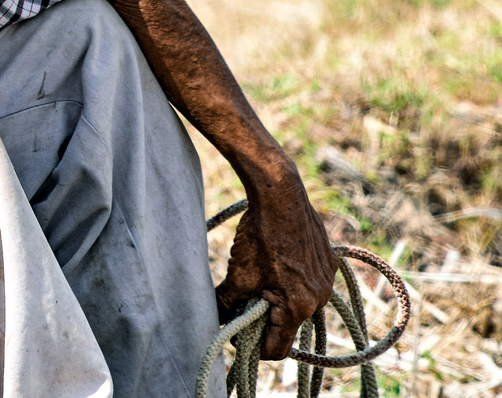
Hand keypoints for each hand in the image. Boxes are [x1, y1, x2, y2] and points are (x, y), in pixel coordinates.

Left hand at [216, 172, 337, 358]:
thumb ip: (228, 304)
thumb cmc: (260, 236)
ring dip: (279, 298)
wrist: (281, 196)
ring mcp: (327, 280)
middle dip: (266, 319)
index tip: (238, 337)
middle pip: (290, 325)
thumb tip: (216, 321)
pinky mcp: (329, 262)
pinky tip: (275, 260)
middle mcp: (320, 298)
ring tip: (259, 277)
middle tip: (244, 302)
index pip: (278, 349)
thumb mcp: (238, 274)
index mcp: (298, 307)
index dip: (255, 347)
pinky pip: (310, 282)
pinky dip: (293, 279)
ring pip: (299, 302)